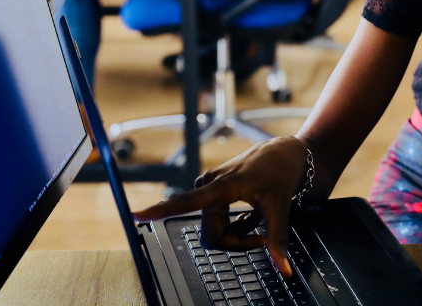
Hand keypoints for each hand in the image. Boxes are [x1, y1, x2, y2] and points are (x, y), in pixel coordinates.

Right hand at [133, 137, 310, 276]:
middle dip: (236, 242)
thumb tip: (284, 269)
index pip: (186, 202)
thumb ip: (277, 240)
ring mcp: (209, 188)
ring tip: (257, 217)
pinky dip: (237, 225)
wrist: (285, 152)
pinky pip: (218, 223)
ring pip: (215, 231)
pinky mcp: (212, 191)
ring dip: (238, 233)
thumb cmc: (280, 172)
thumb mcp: (281, 207)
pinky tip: (251, 213)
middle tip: (261, 236)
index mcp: (221, 186)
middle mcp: (209, 185)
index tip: (137, 214)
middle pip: (212, 235)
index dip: (161, 210)